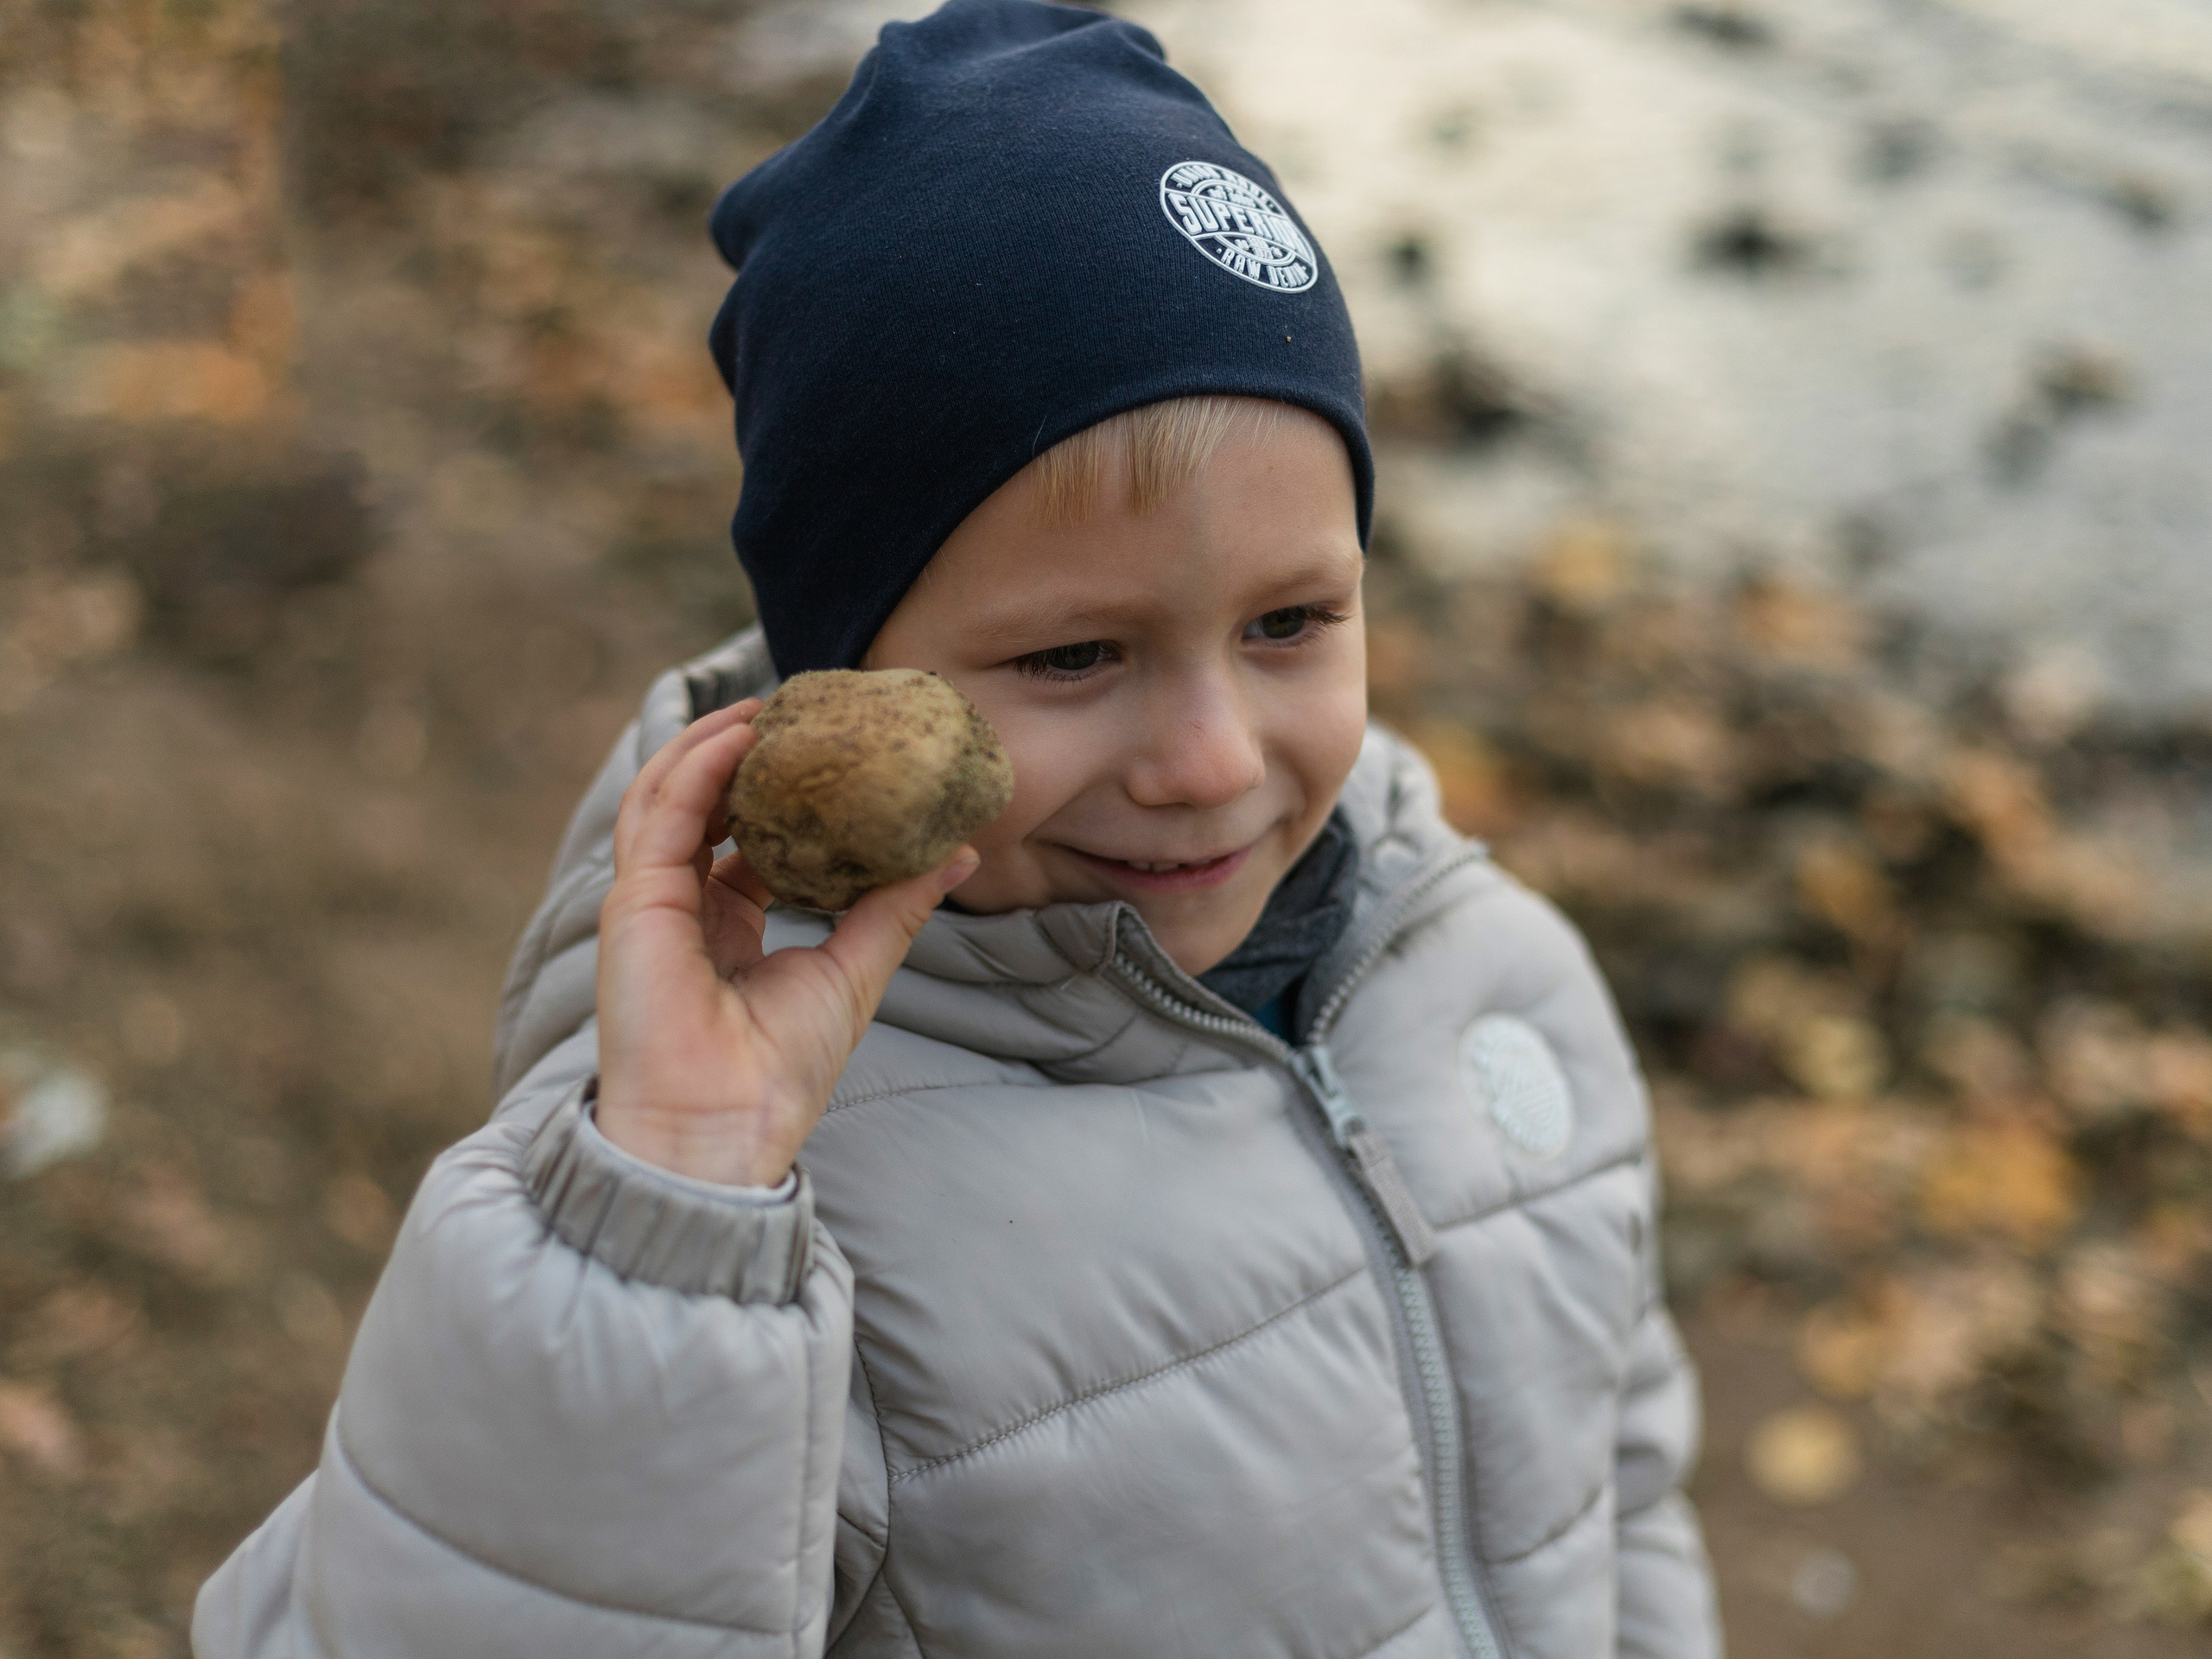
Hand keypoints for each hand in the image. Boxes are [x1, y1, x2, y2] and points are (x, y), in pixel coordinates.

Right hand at [593, 701, 978, 1184]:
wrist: (724, 1130)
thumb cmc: (781, 1071)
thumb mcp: (855, 969)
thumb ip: (896, 905)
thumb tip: (960, 851)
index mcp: (727, 923)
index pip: (745, 835)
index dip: (780, 788)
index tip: (828, 749)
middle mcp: (685, 906)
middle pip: (702, 803)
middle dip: (742, 751)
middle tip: (797, 710)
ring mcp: (653, 902)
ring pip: (669, 795)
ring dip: (712, 743)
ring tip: (766, 708)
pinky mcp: (635, 903)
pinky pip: (661, 815)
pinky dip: (695, 767)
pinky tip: (739, 737)